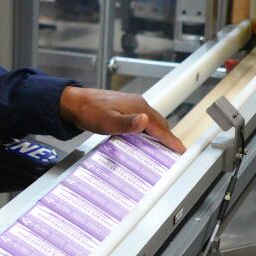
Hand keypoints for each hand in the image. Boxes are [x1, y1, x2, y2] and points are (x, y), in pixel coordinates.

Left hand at [59, 86, 185, 154]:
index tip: (181, 150)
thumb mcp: (108, 121)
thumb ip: (127, 123)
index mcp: (138, 107)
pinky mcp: (126, 108)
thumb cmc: (89, 112)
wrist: (74, 102)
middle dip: (168, 138)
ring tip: (162, 149)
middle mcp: (138, 104)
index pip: (160, 127)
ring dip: (158, 134)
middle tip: (173, 153)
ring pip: (152, 122)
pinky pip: (143, 121)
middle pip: (159, 124)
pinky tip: (144, 138)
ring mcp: (132, 105)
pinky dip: (148, 130)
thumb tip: (145, 121)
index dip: (171, 140)